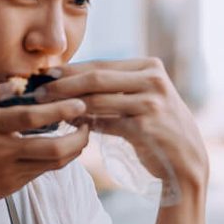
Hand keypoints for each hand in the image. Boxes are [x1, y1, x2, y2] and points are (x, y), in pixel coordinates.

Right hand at [0, 81, 91, 216]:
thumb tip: (14, 82)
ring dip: (74, 149)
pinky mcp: (13, 186)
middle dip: (79, 137)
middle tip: (88, 123)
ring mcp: (9, 172)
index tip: (79, 103)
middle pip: (54, 148)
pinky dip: (58, 158)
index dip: (59, 111)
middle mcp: (1, 151)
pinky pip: (43, 170)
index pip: (31, 118)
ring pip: (54, 163)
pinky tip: (63, 146)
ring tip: (81, 134)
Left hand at [34, 58, 208, 191]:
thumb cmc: (159, 128)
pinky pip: (107, 122)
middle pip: (97, 77)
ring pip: (98, 99)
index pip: (101, 64)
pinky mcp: (146, 126)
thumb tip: (68, 85)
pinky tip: (69, 125)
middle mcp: (153, 80)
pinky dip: (85, 123)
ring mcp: (152, 102)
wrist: (186, 160)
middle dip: (63, 84)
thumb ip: (112, 90)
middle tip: (37, 91)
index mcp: (150, 66)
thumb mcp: (141, 100)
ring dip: (68, 104)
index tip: (44, 74)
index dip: (70, 69)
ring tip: (46, 109)